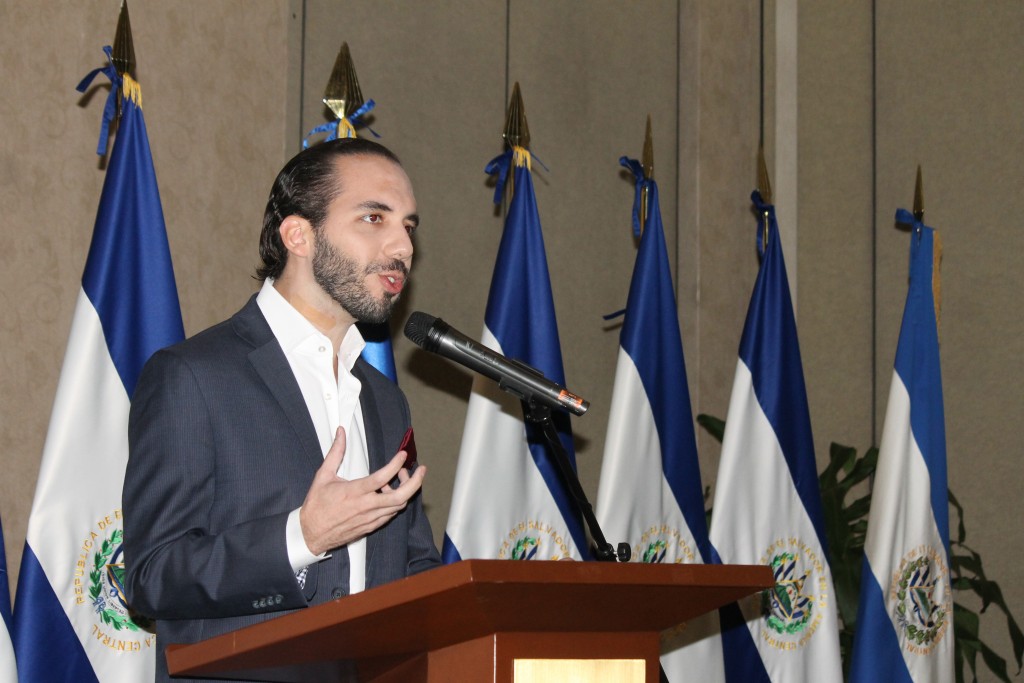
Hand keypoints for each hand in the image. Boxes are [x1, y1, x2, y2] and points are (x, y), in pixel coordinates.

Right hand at [299, 427, 426, 555]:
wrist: (311, 534)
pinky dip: (395, 502)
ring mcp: (370, 518)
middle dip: (415, 482)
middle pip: (400, 496)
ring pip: (398, 506)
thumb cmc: (316, 505)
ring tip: (401, 478)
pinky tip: (389, 493)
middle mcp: (365, 507)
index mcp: (354, 492)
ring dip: (405, 491)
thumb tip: (340, 432)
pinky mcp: (371, 526)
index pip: (382, 477)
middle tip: (420, 470)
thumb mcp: (323, 476)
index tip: (403, 455)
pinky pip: (390, 514)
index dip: (396, 464)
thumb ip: (335, 453)